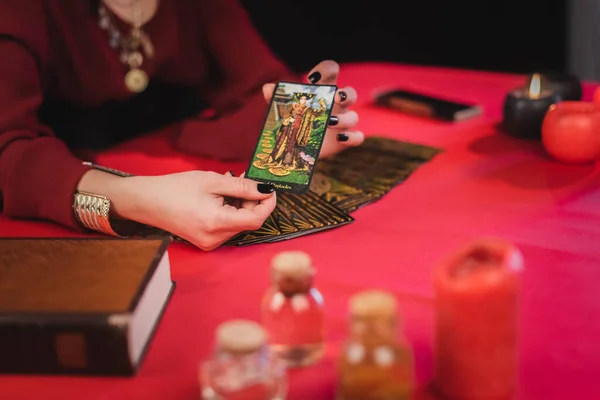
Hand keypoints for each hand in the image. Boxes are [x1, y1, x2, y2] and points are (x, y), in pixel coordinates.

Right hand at [88, 170, 276, 250]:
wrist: (147, 201)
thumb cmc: (175, 189)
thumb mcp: (212, 181)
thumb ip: (242, 187)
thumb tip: (266, 190)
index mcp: (216, 223)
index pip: (255, 220)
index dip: (267, 205)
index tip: (271, 189)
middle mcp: (214, 239)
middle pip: (248, 222)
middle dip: (253, 202)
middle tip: (246, 180)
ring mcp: (210, 243)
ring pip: (239, 225)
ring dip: (242, 206)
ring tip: (231, 186)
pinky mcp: (206, 242)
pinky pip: (228, 228)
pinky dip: (232, 212)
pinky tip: (222, 198)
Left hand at [262, 60, 361, 158]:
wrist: (296, 148)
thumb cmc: (294, 121)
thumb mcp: (284, 110)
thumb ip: (277, 98)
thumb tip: (268, 88)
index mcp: (324, 91)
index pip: (331, 71)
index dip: (326, 70)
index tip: (312, 79)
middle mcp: (337, 105)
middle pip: (351, 93)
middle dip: (346, 94)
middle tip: (335, 97)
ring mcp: (343, 122)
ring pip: (354, 116)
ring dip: (344, 118)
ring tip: (329, 122)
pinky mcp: (345, 140)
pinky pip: (358, 137)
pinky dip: (352, 137)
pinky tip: (340, 138)